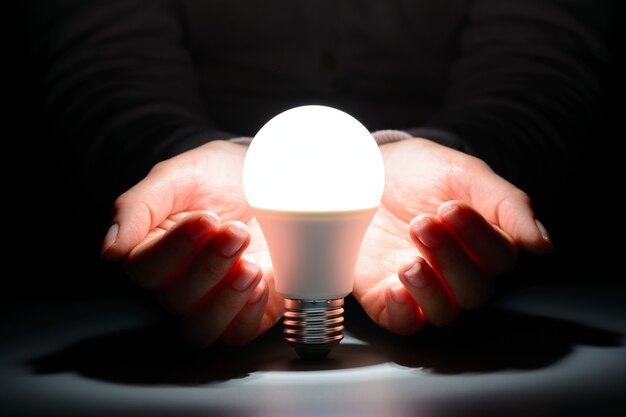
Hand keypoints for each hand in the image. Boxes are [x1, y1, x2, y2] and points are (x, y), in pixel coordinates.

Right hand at [101, 140, 283, 346]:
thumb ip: (138, 206)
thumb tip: (110, 250)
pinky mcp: (249, 310)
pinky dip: (248, 313)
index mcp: (154, 250)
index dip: (175, 250)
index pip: (145, 270)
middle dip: (209, 265)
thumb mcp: (178, 176)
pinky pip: (238, 334)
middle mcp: (180, 282)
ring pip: (201, 329)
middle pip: (175, 299)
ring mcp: (214, 299)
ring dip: (225, 299)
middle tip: (236, 231)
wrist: (268, 176)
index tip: (207, 219)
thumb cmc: (219, 177)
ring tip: (250, 264)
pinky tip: (260, 283)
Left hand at [352, 138, 552, 334]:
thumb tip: (542, 244)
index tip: (451, 208)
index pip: (500, 259)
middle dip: (450, 258)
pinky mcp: (385, 295)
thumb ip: (507, 204)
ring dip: (430, 288)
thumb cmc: (419, 172)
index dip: (479, 238)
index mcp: (483, 244)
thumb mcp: (464, 173)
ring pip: (444, 312)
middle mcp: (457, 271)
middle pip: (475, 290)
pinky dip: (402, 312)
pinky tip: (397, 289)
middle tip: (423, 223)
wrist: (366, 169)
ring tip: (410, 260)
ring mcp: (422, 287)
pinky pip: (402, 323)